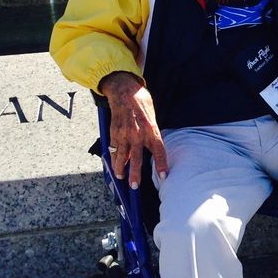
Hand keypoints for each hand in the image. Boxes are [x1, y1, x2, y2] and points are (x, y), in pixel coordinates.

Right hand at [99, 71, 168, 188]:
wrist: (124, 90)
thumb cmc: (141, 102)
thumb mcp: (152, 116)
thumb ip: (152, 131)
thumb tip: (152, 145)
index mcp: (151, 130)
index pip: (159, 151)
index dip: (161, 165)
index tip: (163, 176)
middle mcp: (138, 134)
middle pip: (137, 159)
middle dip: (135, 174)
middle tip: (134, 186)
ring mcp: (125, 134)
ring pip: (122, 157)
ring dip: (120, 168)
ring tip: (120, 177)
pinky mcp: (114, 132)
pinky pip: (114, 148)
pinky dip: (114, 157)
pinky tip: (114, 164)